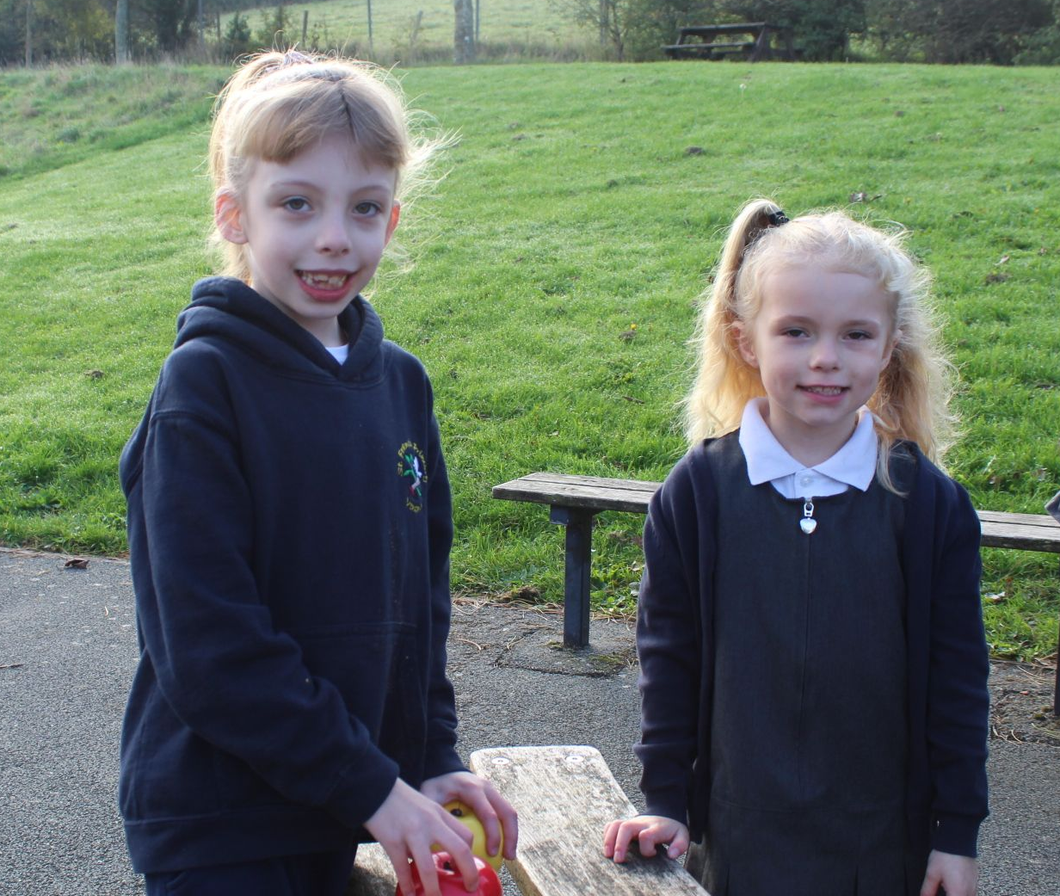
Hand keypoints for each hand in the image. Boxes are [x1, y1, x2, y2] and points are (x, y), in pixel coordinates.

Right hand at [364, 778, 476, 895]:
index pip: (466, 835)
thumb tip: (437, 854)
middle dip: (469, 873)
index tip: (470, 869)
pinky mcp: (393, 841)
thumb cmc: (399, 799)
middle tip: (471, 887)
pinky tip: (410, 895)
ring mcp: (412, 832)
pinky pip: (402, 869)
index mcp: (439, 813)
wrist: (375, 787)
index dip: (472, 855)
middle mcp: (430, 823)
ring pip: (429, 867)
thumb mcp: (424, 806)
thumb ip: (433, 826)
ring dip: (434, 890)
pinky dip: (407, 886)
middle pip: (460, 850)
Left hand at [421, 770, 518, 862]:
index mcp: (472, 788)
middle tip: (508, 858)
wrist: (443, 769)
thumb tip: (433, 845)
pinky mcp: (493, 796)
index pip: (489, 813)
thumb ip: (434, 818)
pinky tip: (503, 847)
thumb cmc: (437, 785)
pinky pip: (505, 812)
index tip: (492, 854)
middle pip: (507, 812)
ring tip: (509, 856)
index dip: (493, 835)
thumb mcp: (430, 797)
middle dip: (511, 836)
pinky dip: (507, 829)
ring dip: (512, 834)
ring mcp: (492, 791)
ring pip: (510, 812)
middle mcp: (486, 788)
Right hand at [603, 815, 688, 863]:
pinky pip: (611, 825)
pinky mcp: (624, 823)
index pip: (646, 835)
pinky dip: (606, 834)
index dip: (647, 848)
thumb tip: (671, 855)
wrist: (664, 813)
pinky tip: (607, 846)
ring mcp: (631, 822)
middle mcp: (640, 823)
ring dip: (609, 839)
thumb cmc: (671, 830)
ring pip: (616, 825)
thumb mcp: (681, 836)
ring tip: (607, 855)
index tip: (653, 854)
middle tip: (618, 860)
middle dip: (620, 844)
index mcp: (655, 827)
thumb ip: (679, 845)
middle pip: (626, 827)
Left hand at [920, 850, 978, 895]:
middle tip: (942, 886)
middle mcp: (969, 892)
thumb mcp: (932, 873)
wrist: (958, 840)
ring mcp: (974, 886)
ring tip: (946, 883)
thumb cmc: (946, 856)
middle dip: (949, 894)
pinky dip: (960, 890)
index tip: (935, 894)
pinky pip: (969, 892)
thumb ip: (928, 889)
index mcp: (958, 893)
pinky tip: (952, 881)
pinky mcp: (976, 880)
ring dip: (955, 893)